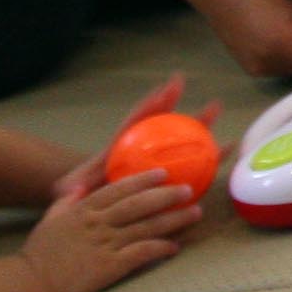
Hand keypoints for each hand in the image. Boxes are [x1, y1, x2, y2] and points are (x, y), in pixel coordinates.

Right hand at [22, 168, 198, 291]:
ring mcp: (104, 244)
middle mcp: (97, 223)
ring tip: (194, 213)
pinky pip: (141, 253)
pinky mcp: (109, 266)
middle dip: (166, 195)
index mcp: (84, 209)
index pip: (118, 189)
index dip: (143, 180)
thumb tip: (79, 187)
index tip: (163, 173)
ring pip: (146, 227)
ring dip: (173, 220)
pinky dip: (160, 248)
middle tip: (188, 189)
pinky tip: (174, 247)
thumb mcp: (52, 218)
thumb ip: (67, 201)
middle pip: (138, 205)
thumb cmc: (40, 251)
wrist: (30, 281)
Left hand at [47, 74, 218, 210]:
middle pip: (161, 123)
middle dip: (181, 108)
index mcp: (118, 148)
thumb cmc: (81, 191)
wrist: (87, 198)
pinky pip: (188, 162)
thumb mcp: (72, 189)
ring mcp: (152, 157)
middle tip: (203, 98)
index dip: (147, 109)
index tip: (163, 92)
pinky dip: (206, 156)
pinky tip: (224, 152)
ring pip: (179, 139)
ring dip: (199, 126)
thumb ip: (72, 189)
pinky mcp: (163, 171)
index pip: (134, 124)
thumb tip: (68, 190)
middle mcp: (138, 146)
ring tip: (218, 113)